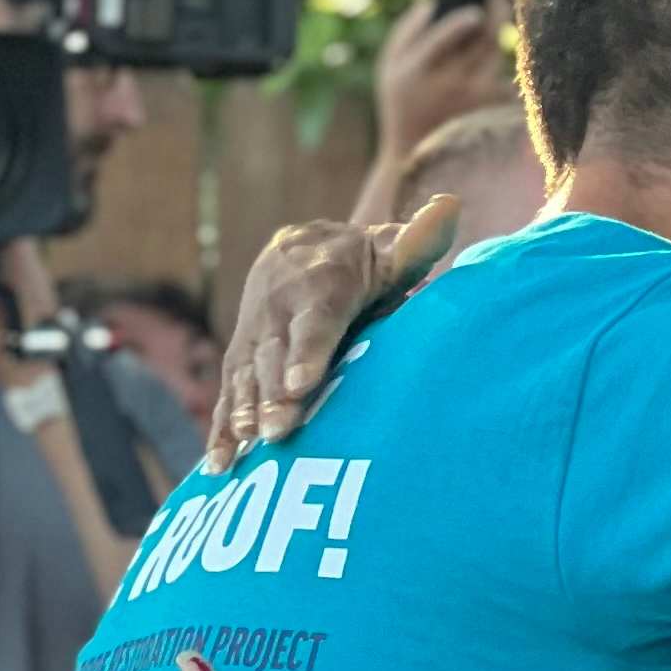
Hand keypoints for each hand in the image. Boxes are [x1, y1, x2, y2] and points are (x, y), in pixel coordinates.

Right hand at [204, 192, 461, 471]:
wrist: (301, 247)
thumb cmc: (363, 260)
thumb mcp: (391, 249)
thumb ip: (418, 241)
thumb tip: (449, 206)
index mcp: (319, 281)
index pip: (314, 319)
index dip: (307, 351)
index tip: (303, 383)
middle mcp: (278, 305)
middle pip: (274, 353)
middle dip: (273, 393)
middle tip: (278, 430)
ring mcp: (254, 331)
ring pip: (246, 373)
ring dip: (243, 411)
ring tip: (247, 447)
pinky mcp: (240, 355)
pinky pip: (228, 391)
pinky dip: (221, 428)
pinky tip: (221, 464)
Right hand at [375, 0, 510, 169]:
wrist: (414, 155)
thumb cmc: (400, 104)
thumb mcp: (388, 68)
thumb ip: (406, 31)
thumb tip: (431, 2)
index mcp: (415, 72)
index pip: (443, 38)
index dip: (461, 20)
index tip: (474, 6)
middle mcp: (447, 86)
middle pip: (484, 41)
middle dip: (496, 12)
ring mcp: (472, 100)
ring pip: (496, 56)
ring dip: (498, 32)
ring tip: (493, 16)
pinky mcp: (489, 110)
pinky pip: (501, 76)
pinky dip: (498, 61)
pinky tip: (489, 56)